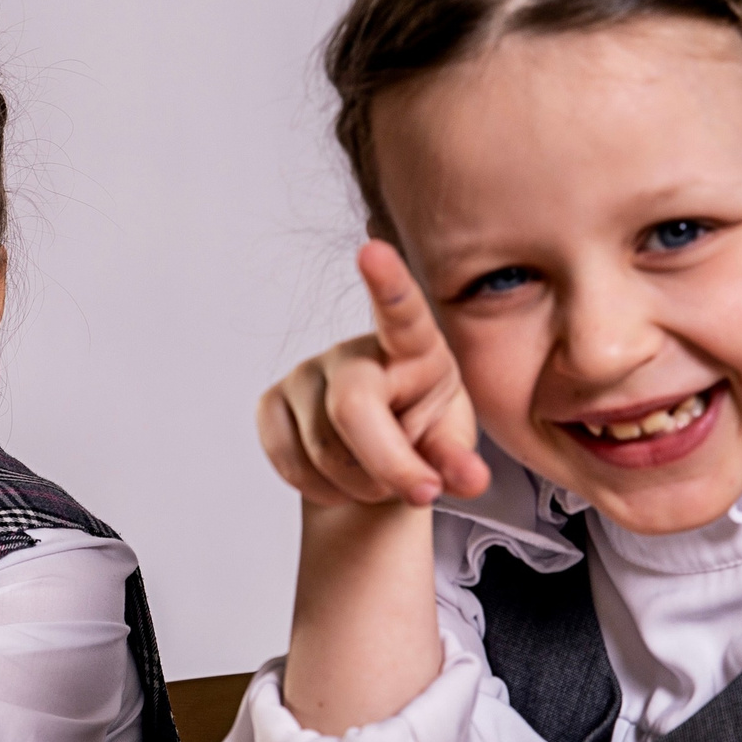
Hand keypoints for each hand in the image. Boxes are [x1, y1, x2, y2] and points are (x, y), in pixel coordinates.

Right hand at [257, 241, 488, 509]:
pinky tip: (342, 477)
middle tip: (421, 491)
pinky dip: (323, 491)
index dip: (388, 284)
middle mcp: (351, 350)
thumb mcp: (451, 445)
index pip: (401, 313)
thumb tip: (470, 479)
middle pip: (352, 408)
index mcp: (412, 345)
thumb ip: (459, 461)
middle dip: (387, 466)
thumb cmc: (423, 432)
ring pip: (324, 453)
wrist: (375, 457)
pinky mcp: (270, 404)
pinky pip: (291, 464)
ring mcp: (305, 374)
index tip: (372, 251)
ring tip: (379, 475)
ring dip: (361, 486)